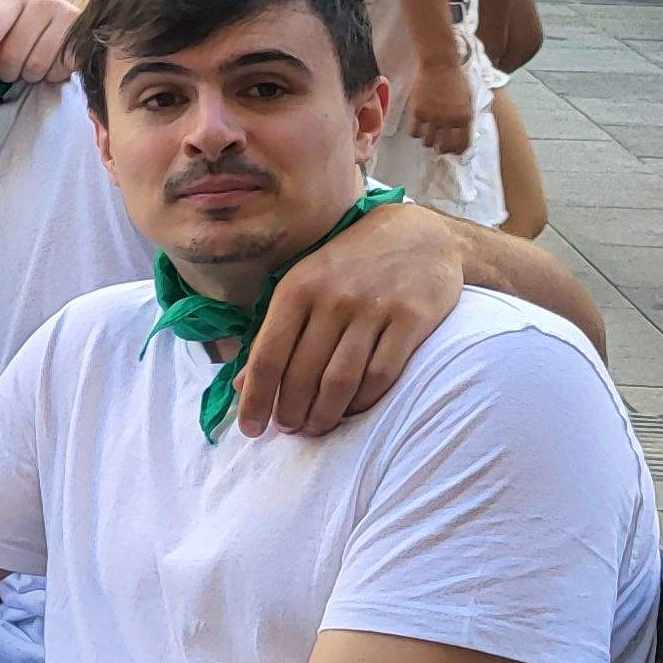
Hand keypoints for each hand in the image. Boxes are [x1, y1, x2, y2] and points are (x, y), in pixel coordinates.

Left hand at [0, 0, 79, 90]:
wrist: (74, 25)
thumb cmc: (29, 32)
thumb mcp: (1, 37)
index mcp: (14, 1)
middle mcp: (40, 3)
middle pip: (10, 54)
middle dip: (6, 73)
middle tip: (11, 72)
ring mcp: (65, 18)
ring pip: (34, 67)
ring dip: (28, 76)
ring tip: (32, 67)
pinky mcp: (83, 37)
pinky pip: (57, 72)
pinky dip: (50, 77)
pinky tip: (52, 66)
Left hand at [236, 198, 459, 434]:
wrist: (420, 234)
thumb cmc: (349, 265)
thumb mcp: (303, 285)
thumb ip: (274, 332)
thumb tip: (242, 384)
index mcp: (297, 289)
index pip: (267, 356)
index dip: (254, 399)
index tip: (249, 428)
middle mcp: (332, 298)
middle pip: (302, 374)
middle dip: (290, 412)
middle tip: (288, 429)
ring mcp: (373, 309)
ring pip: (339, 381)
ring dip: (323, 415)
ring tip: (315, 427)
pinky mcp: (411, 319)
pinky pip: (380, 375)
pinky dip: (362, 401)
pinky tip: (352, 409)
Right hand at [406, 46, 475, 161]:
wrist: (440, 64)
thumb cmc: (456, 78)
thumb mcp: (468, 98)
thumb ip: (465, 116)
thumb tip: (462, 130)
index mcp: (465, 117)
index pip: (463, 144)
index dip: (458, 151)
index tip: (454, 152)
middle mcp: (450, 120)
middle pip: (446, 146)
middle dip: (443, 149)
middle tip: (440, 147)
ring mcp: (433, 117)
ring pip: (429, 142)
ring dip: (429, 142)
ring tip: (428, 137)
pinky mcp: (418, 112)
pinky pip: (415, 132)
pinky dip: (416, 134)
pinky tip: (418, 128)